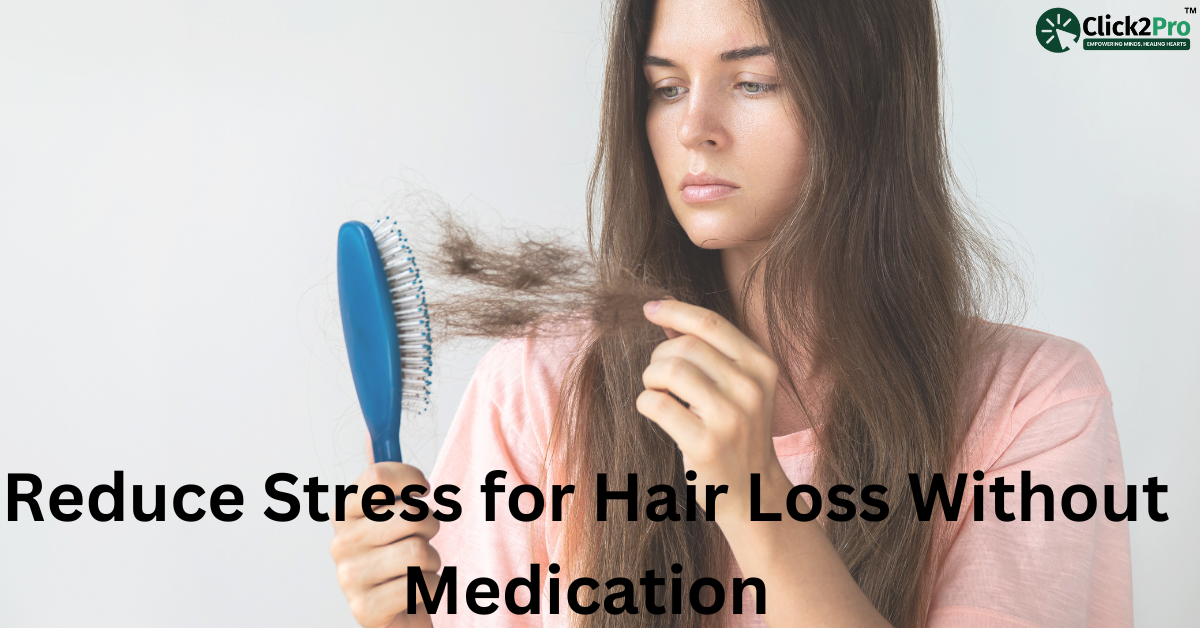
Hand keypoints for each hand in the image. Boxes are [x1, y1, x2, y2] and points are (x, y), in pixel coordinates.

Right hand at [330, 447, 441, 627]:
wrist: (396, 614)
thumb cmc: (397, 560)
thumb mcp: (388, 515)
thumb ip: (382, 480)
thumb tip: (372, 434)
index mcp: (344, 513)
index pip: (377, 477)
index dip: (410, 480)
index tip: (422, 490)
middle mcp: (340, 544)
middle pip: (410, 515)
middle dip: (429, 527)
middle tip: (420, 539)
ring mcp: (349, 578)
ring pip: (419, 551)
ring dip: (432, 562)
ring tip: (417, 569)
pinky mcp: (365, 609)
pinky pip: (420, 585)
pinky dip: (429, 589)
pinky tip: (413, 594)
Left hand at [637, 299, 787, 523]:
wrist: (752, 490)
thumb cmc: (737, 431)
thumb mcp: (739, 386)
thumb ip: (709, 350)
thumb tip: (666, 314)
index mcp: (762, 367)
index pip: (711, 323)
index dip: (675, 311)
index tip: (649, 309)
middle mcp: (750, 389)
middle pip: (685, 346)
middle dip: (660, 356)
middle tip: (658, 376)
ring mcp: (730, 418)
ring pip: (670, 371)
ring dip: (651, 378)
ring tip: (657, 392)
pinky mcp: (706, 444)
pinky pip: (657, 404)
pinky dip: (646, 402)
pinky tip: (653, 410)